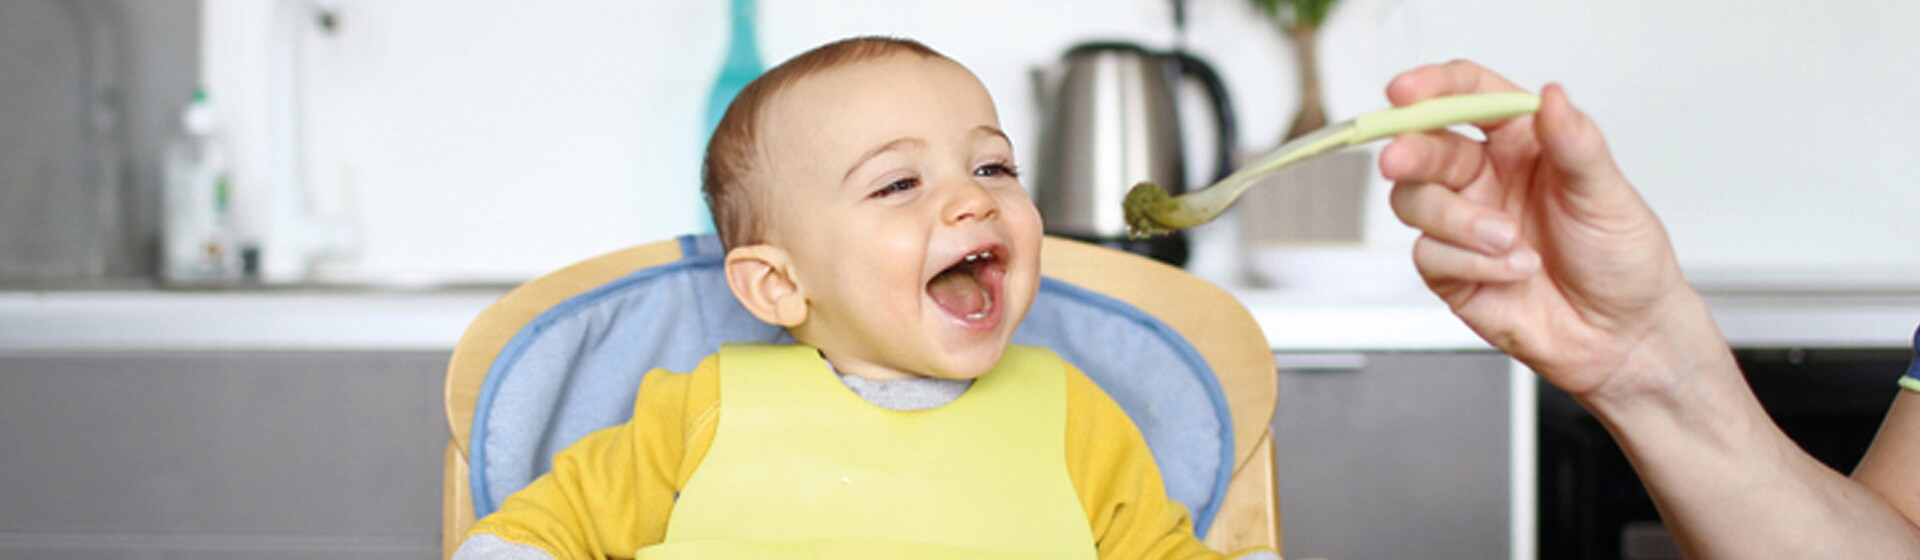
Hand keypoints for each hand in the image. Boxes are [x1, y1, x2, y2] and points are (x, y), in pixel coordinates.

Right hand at [1380, 60, 1711, 398]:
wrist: (1621, 338)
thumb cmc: (1622, 262)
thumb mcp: (1608, 194)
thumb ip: (1575, 142)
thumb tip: (1553, 96)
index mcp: (1521, 144)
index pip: (1468, 97)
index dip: (1433, 87)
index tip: (1407, 91)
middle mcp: (1485, 179)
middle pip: (1422, 146)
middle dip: (1407, 151)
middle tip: (1400, 160)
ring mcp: (1463, 224)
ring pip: (1413, 201)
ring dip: (1457, 222)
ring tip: (1508, 243)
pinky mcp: (1451, 270)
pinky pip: (1428, 254)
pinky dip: (1470, 263)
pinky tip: (1511, 272)